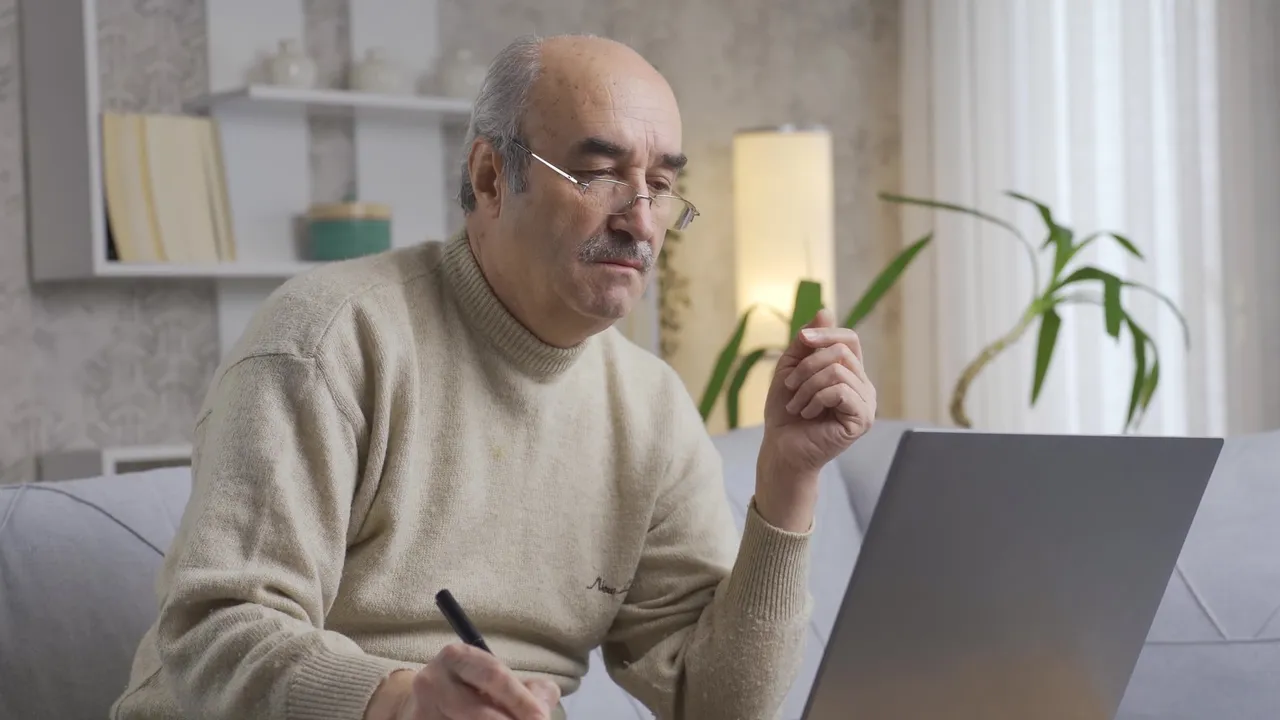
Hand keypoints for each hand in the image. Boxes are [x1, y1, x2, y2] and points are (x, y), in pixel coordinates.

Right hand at [369, 644, 559, 719]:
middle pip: (479, 710)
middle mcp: (434, 679)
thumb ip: (526, 687)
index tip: (541, 717)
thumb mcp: (494, 678)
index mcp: (457, 656)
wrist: (421, 705)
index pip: (494, 676)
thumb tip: (543, 705)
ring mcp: (423, 708)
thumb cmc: (470, 689)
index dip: (521, 700)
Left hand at [755, 308, 876, 531]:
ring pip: (838, 370)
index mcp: (850, 373)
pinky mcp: (863, 420)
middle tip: (790, 386)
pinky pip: (841, 390)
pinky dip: (816, 398)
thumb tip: (826, 310)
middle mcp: (863, 386)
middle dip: (808, 365)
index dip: (825, 333)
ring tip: (797, 404)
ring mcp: (866, 404)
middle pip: (842, 351)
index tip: (801, 340)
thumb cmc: (785, 412)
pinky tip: (808, 413)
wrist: (781, 449)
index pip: (849, 338)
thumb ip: (808, 342)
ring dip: (807, 386)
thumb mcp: (791, 368)